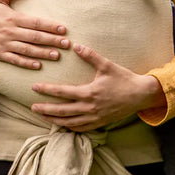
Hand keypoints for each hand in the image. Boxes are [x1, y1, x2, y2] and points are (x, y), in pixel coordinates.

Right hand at [0, 0, 69, 68]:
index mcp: (12, 18)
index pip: (35, 22)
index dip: (50, 26)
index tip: (63, 29)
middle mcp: (10, 32)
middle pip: (35, 37)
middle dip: (52, 40)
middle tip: (67, 44)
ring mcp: (4, 44)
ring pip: (27, 50)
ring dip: (43, 53)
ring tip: (57, 55)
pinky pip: (15, 60)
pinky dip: (27, 63)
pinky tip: (38, 65)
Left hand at [29, 43, 166, 131]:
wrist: (141, 95)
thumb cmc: (124, 79)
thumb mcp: (107, 65)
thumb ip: (90, 56)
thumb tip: (76, 45)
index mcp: (90, 93)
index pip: (63, 92)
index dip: (47, 90)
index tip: (34, 87)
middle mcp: (90, 108)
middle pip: (63, 111)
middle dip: (46, 110)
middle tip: (32, 107)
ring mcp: (95, 117)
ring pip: (70, 123)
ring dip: (55, 120)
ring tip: (42, 117)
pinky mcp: (100, 123)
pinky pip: (81, 128)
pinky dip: (69, 127)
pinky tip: (61, 125)